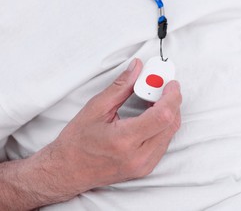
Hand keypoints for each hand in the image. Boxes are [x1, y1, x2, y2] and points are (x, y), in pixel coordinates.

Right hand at [30, 58, 181, 198]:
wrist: (68, 171)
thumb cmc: (77, 142)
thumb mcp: (96, 108)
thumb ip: (121, 86)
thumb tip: (137, 68)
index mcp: (124, 140)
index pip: (162, 116)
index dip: (171, 96)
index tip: (170, 83)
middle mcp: (138, 156)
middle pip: (171, 123)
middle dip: (172, 101)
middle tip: (162, 86)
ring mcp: (144, 165)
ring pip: (170, 133)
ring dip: (168, 113)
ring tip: (153, 99)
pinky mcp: (146, 168)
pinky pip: (164, 143)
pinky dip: (163, 126)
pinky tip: (152, 115)